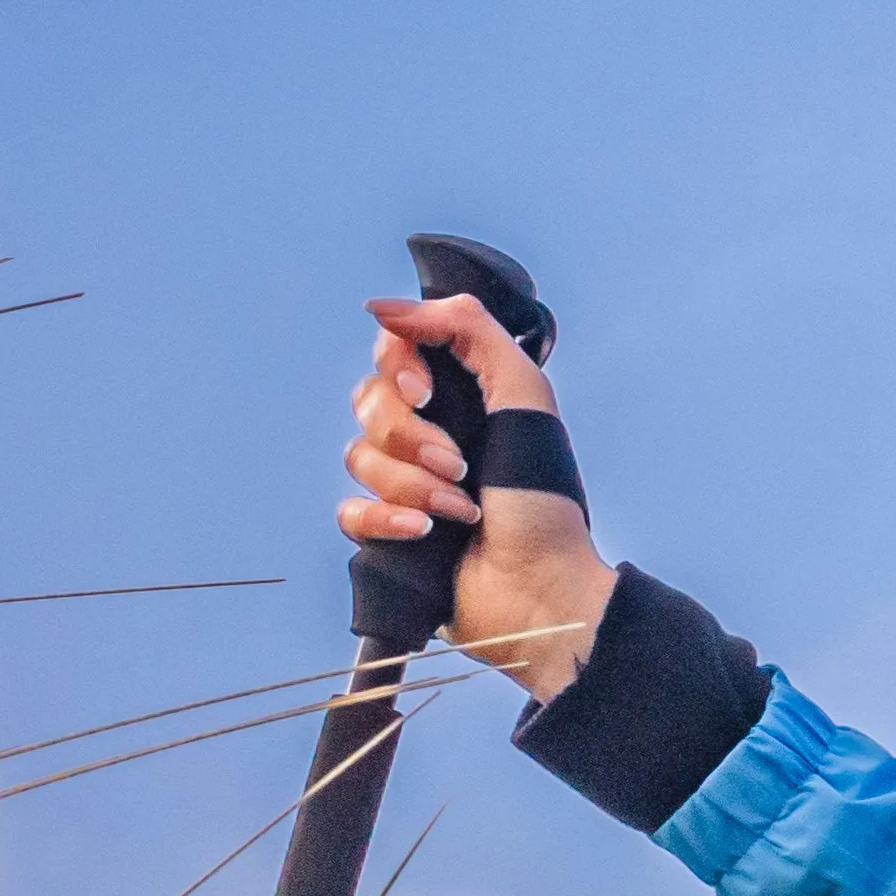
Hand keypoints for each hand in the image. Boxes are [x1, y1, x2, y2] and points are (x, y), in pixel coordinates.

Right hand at [339, 292, 616, 703]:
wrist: (540, 588)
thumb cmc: (545, 501)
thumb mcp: (525, 396)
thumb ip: (470, 331)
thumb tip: (387, 308)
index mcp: (463, 396)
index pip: (395, 351)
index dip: (399, 365)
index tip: (427, 391)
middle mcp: (430, 432)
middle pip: (370, 402)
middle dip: (413, 435)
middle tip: (460, 463)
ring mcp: (406, 482)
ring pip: (360, 455)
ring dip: (414, 483)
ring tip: (460, 508)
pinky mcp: (387, 531)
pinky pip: (350, 509)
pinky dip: (386, 518)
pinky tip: (425, 531)